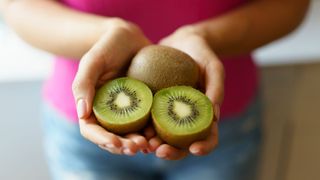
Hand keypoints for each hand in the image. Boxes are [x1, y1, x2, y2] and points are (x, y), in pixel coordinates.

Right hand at [72, 18, 150, 154]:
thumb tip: (82, 113)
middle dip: (124, 147)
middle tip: (139, 147)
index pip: (92, 131)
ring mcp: (128, 112)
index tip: (116, 143)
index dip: (103, 140)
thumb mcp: (93, 61)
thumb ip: (83, 84)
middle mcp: (110, 113)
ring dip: (140, 144)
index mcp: (92, 106)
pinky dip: (154, 132)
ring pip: (131, 135)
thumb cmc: (108, 47)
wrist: (130, 39)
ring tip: (151, 145)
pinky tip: (162, 134)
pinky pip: (148, 124)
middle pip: (113, 138)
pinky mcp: (145, 107)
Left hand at [148, 25, 223, 159]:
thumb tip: (215, 116)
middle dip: (173, 152)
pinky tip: (133, 128)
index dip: (204, 146)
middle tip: (160, 151)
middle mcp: (187, 119)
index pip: (209, 137)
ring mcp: (170, 114)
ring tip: (144, 145)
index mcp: (205, 116)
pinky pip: (148, 120)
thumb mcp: (213, 67)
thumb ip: (216, 88)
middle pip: (183, 144)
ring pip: (163, 137)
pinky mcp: (155, 106)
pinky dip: (142, 128)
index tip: (194, 149)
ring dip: (154, 144)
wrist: (182, 42)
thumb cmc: (202, 55)